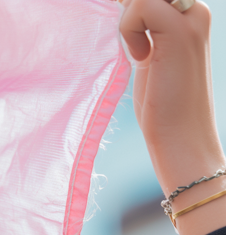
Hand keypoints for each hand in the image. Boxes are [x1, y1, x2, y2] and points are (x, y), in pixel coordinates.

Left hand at [120, 0, 225, 234]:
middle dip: (130, 12)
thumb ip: (141, 32)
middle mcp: (194, 13)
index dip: (132, 12)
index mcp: (188, 18)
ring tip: (140, 56)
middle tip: (134, 50)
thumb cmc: (163, 111)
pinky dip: (129, 29)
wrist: (182, 141)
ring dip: (128, 20)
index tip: (132, 43)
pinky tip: (141, 59)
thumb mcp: (149, 60)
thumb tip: (119, 6)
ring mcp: (190, 20)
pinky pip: (141, 5)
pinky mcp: (180, 32)